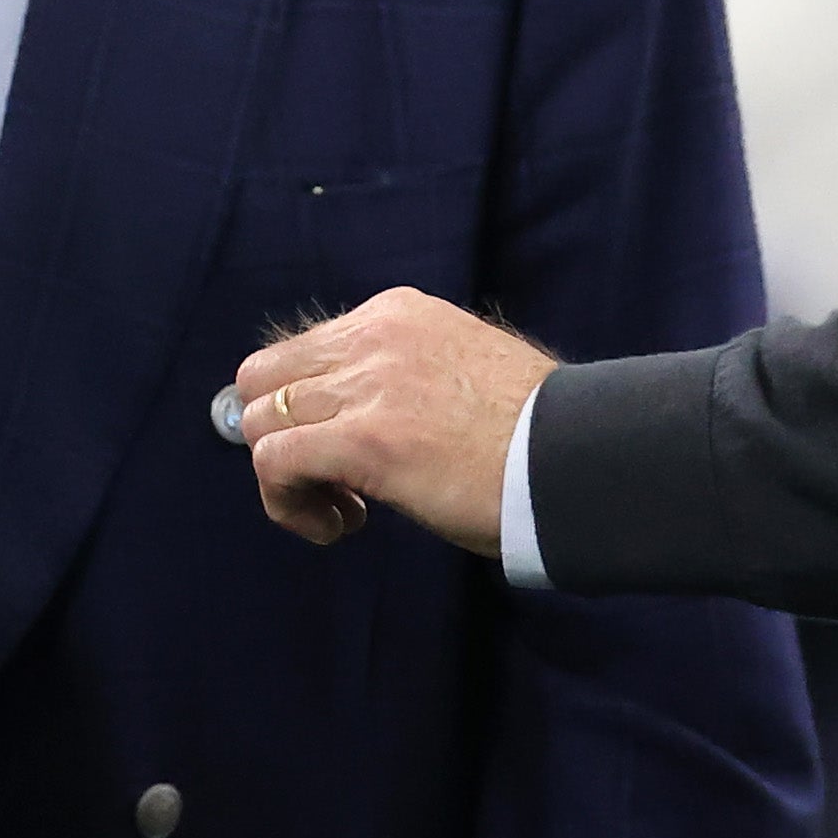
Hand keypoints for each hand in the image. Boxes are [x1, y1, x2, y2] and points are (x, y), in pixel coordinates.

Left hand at [225, 289, 554, 559]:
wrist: (578, 459)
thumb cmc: (536, 434)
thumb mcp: (463, 371)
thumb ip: (405, 376)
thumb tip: (364, 412)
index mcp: (399, 313)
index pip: (304, 350)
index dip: (306, 409)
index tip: (345, 453)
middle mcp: (373, 335)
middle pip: (263, 378)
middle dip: (280, 435)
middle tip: (331, 481)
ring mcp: (365, 384)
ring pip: (259, 421)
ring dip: (286, 477)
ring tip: (342, 509)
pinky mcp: (361, 439)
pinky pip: (274, 462)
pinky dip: (287, 503)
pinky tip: (340, 524)